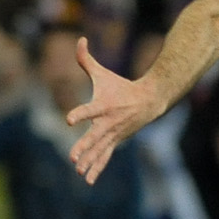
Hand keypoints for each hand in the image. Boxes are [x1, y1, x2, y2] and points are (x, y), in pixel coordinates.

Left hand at [66, 37, 158, 184]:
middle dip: (84, 147)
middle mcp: (108, 122)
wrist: (149, 101)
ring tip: (77, 170)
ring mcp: (112, 134)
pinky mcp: (115, 141)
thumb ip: (86, 59)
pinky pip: (104, 157)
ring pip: (99, 150)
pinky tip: (87, 179)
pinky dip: (96, 168)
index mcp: (103, 105)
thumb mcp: (103, 72)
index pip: (89, 109)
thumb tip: (79, 39)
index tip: (69, 120)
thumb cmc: (121, 86)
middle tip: (72, 157)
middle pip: (94, 136)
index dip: (79, 114)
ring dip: (89, 161)